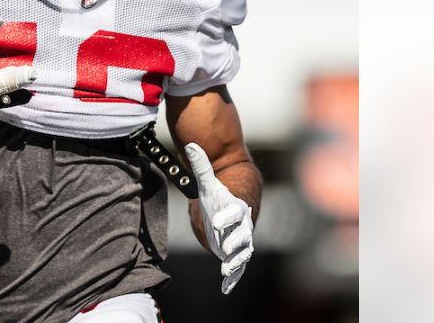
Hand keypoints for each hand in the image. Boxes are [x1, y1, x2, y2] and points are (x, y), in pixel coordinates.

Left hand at [185, 142, 254, 294]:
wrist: (234, 204)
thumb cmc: (219, 193)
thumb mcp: (208, 181)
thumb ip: (201, 165)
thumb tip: (191, 144)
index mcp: (237, 208)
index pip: (234, 212)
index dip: (226, 216)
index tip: (217, 220)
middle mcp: (242, 226)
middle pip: (241, 235)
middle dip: (234, 243)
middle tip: (225, 250)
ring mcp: (240, 241)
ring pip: (241, 253)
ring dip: (235, 262)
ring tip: (227, 270)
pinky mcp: (235, 253)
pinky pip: (236, 267)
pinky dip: (232, 278)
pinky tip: (226, 288)